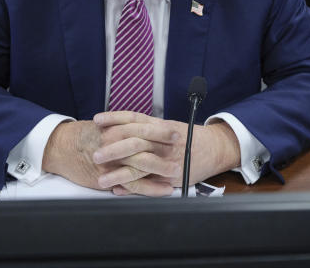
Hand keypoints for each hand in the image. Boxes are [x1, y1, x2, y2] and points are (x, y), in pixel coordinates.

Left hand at [42, 112, 239, 195]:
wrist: (214, 148)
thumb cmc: (188, 136)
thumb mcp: (168, 125)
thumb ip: (146, 126)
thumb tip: (117, 126)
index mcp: (161, 126)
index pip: (135, 118)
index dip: (114, 118)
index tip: (97, 120)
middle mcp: (164, 141)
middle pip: (135, 141)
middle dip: (113, 148)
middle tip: (96, 154)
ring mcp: (169, 160)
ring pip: (140, 166)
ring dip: (119, 173)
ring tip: (101, 179)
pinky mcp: (173, 177)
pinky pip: (150, 184)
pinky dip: (133, 188)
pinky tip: (118, 190)